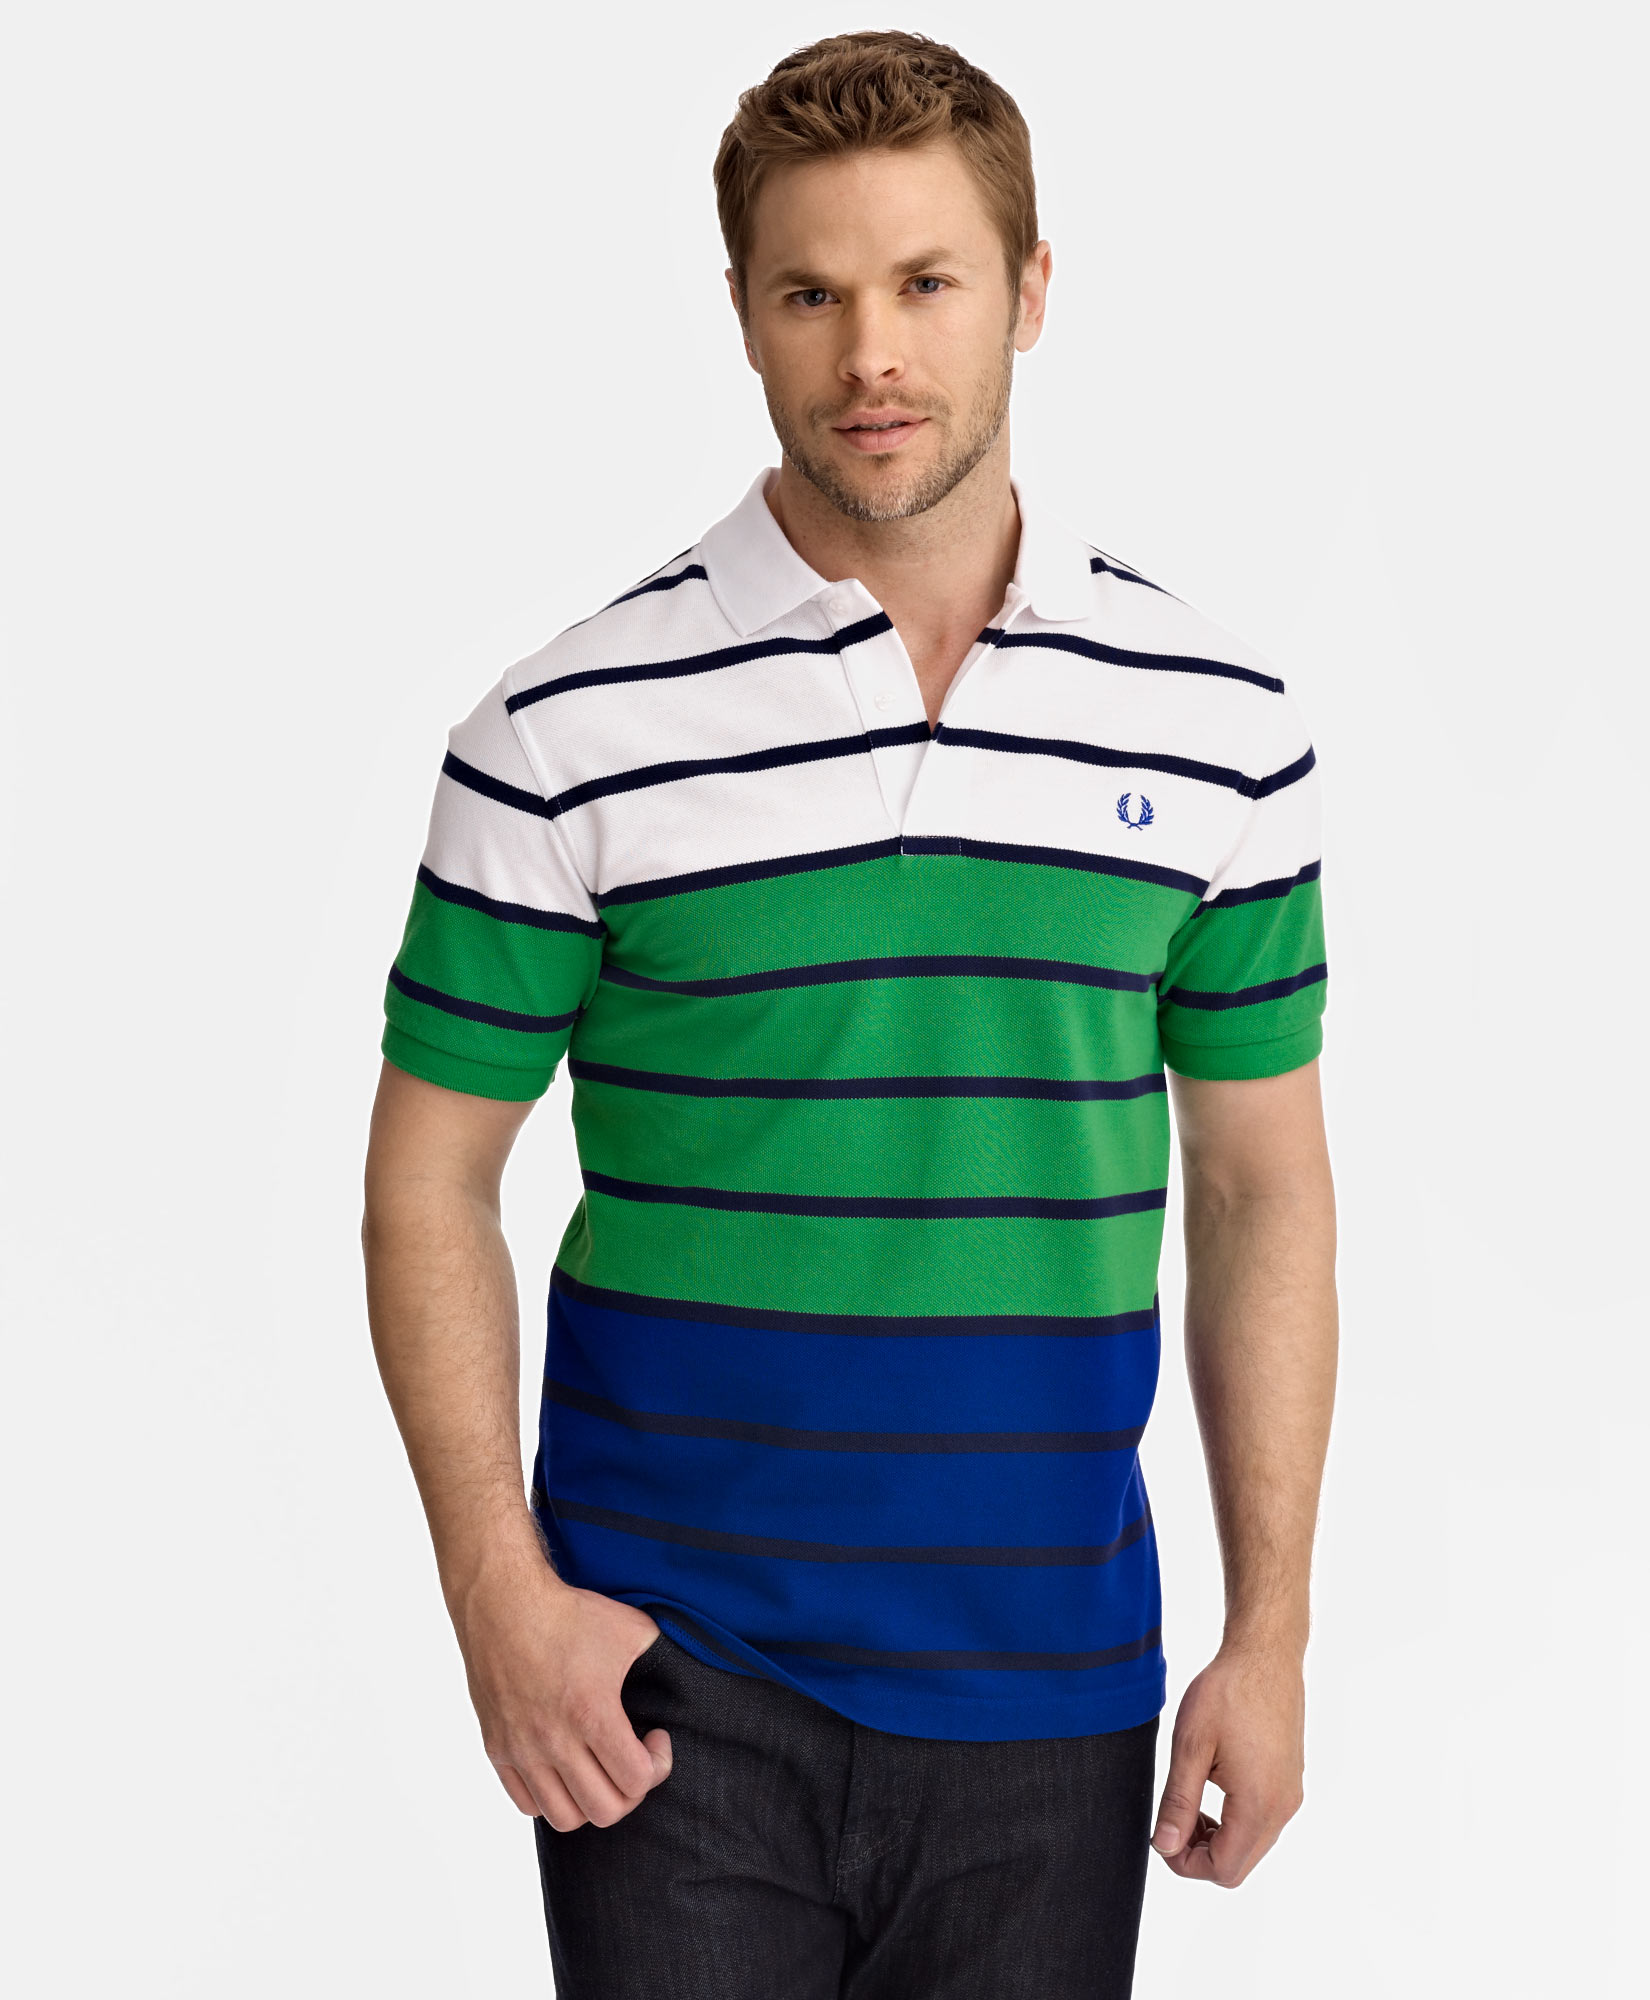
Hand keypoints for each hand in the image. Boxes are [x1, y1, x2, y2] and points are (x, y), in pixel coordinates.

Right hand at [452, 1558, 672, 1831]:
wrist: (504, 1602)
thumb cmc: (568, 1614)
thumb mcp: (632, 1629)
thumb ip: (662, 1658)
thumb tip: (687, 1674)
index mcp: (591, 1713)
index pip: (635, 1782)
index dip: (657, 1766)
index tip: (655, 1737)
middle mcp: (554, 1740)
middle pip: (604, 1810)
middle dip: (629, 1791)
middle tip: (631, 1759)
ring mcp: (522, 1749)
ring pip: (564, 1817)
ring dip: (590, 1801)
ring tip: (599, 1769)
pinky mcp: (497, 1748)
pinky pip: (526, 1803)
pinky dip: (550, 1797)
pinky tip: (564, 1766)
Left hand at [1150, 1640, 1305, 1886]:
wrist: (1265, 1655)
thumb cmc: (1228, 1692)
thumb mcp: (1190, 1746)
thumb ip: (1178, 1802)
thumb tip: (1165, 1846)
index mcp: (1258, 1804)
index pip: (1223, 1869)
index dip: (1186, 1864)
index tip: (1163, 1835)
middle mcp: (1283, 1808)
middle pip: (1240, 1864)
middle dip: (1201, 1854)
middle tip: (1173, 1819)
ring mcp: (1290, 1794)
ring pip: (1252, 1844)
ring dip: (1218, 1837)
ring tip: (1189, 1800)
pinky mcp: (1291, 1780)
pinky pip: (1264, 1821)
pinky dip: (1236, 1820)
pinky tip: (1213, 1785)